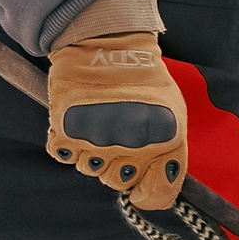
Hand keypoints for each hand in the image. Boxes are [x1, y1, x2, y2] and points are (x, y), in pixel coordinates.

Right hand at [45, 0, 186, 209]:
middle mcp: (131, 147)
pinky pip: (64, 156)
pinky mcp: (65, 132)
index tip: (142, 182)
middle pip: (118, 183)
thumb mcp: (174, 113)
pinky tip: (77, 123)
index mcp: (164, 143)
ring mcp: (96, 142)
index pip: (156, 195)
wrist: (110, 44)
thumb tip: (163, 182)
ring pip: (90, 171)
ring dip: (93, 152)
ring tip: (98, 122)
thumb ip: (172, 152)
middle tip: (118, 135)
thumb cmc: (145, 80)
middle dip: (119, 164)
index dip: (149, 191)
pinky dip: (67, 143)